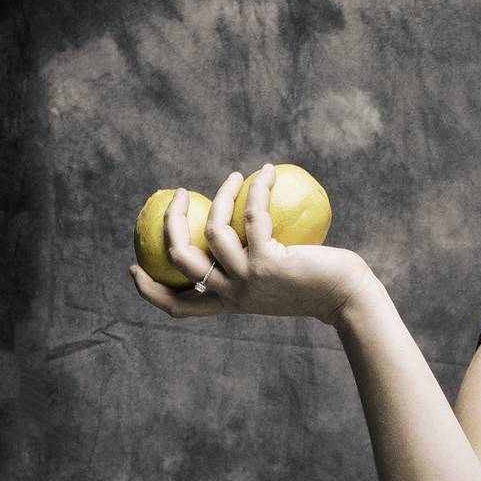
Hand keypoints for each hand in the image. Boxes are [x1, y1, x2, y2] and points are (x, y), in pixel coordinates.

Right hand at [129, 165, 374, 325]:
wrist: (347, 298)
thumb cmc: (319, 286)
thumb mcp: (279, 282)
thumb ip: (255, 266)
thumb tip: (240, 230)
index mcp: (229, 303)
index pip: (178, 307)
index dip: (149, 290)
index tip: (134, 267)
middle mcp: (232, 294)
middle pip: (180, 259)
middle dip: (170, 222)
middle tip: (179, 194)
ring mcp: (248, 279)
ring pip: (212, 230)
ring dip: (221, 195)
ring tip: (235, 176)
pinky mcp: (268, 262)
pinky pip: (252, 216)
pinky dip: (256, 189)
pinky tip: (266, 172)